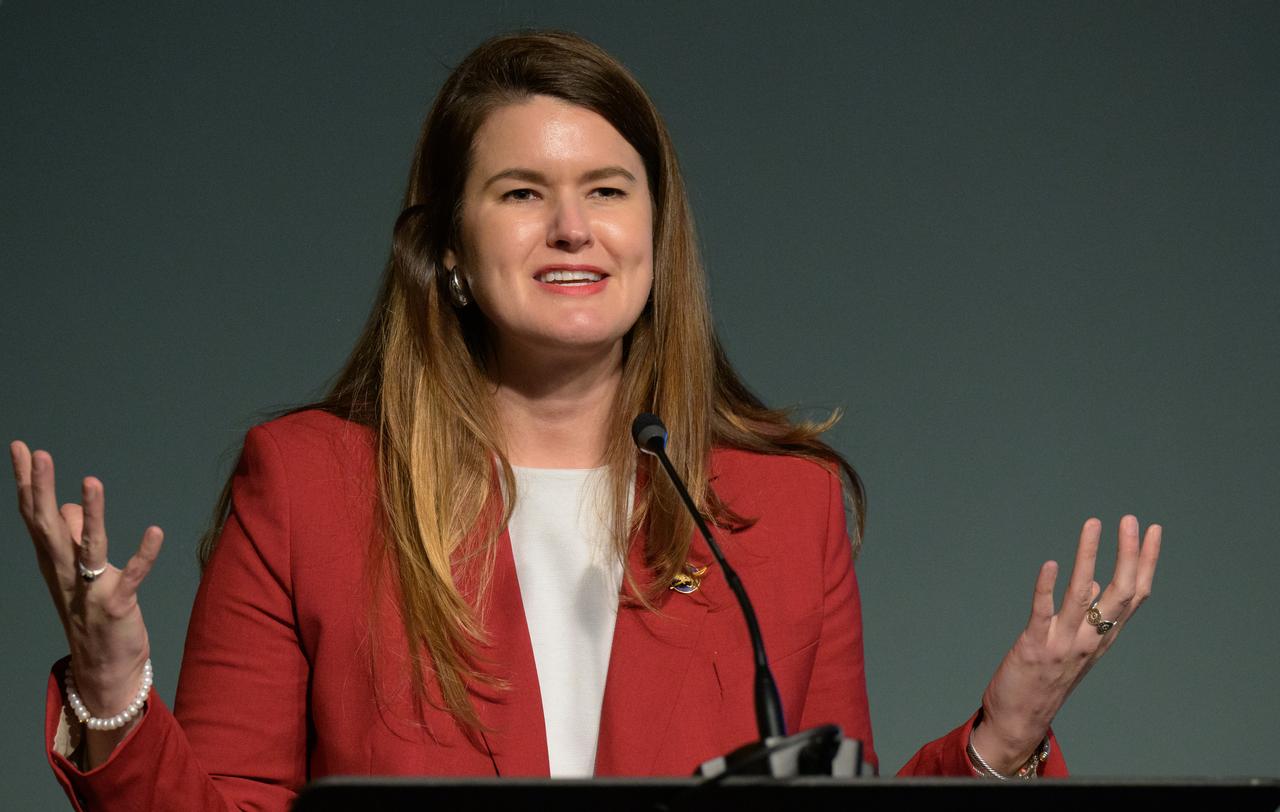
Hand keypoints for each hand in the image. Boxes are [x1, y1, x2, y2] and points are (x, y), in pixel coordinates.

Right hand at [10, 441, 163, 747]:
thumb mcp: (79, 572)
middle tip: (38, 453)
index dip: (29, 481)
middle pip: (49, 525)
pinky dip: (143, 555)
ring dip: (91, 514)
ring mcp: (90, 589)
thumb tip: (71, 506)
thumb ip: (73, 539)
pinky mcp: (117, 606)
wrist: (103, 669)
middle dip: (43, 489)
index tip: (21, 447)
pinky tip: (155, 531)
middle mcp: (66, 573)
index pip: (35, 515)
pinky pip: (131, 577)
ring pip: (87, 547)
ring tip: (91, 481)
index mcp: (55, 561)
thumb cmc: (92, 615)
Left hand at [972, 515, 1161, 773]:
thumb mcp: (1076, 648)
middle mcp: (1090, 640)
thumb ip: (1089, 617)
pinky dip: (1047, 587)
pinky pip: (1043, 612)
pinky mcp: (1035, 646)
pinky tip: (1051, 564)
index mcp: (1102, 637)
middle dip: (1129, 554)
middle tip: (1132, 520)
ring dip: (1089, 557)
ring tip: (1093, 524)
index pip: (1135, 594)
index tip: (1154, 530)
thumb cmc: (1046, 681)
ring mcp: (1064, 643)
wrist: (1021, 722)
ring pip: (1084, 595)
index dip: (1146, 562)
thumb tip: (1097, 582)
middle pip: (1121, 593)